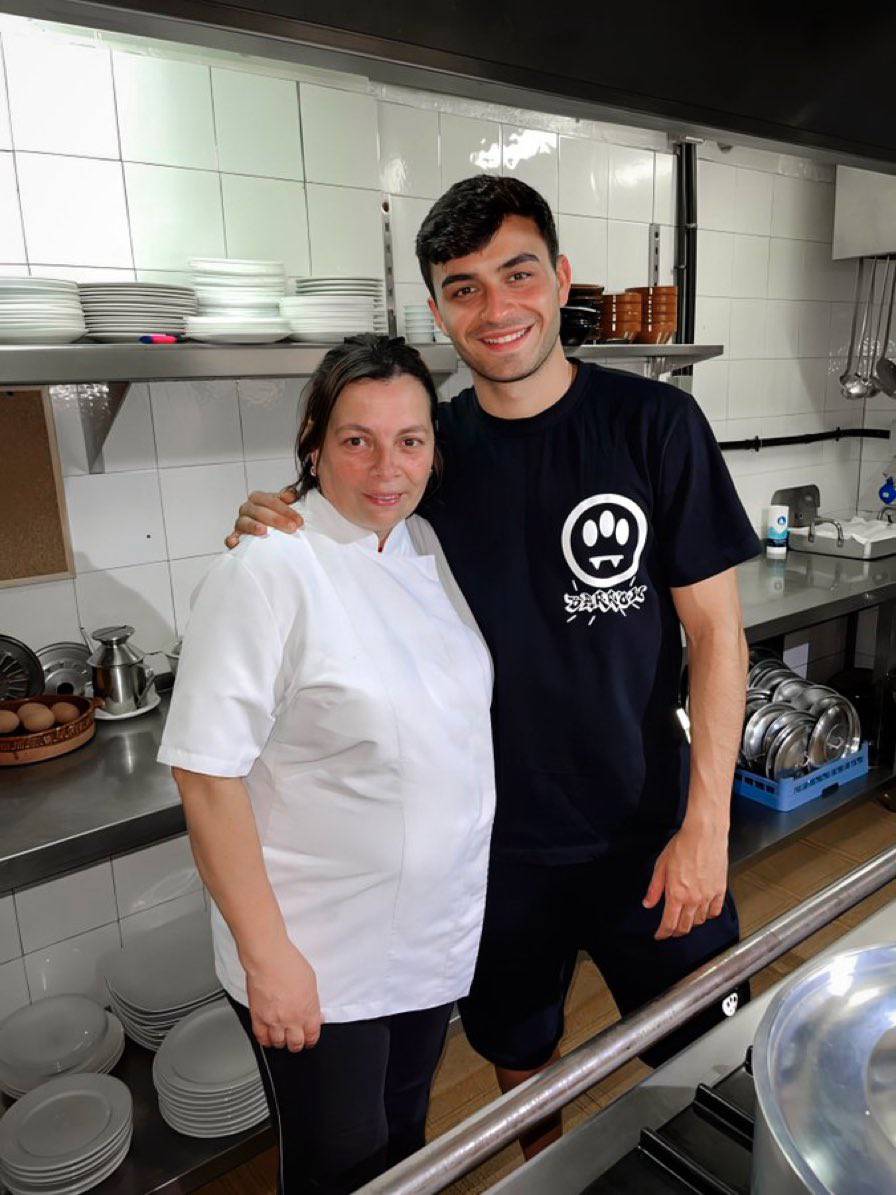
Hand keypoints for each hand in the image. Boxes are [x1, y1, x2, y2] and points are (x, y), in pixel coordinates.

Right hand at [224, 486, 302, 548]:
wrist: (265, 530)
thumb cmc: (274, 517)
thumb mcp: (282, 506)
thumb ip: (287, 498)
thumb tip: (292, 493)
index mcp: (258, 498)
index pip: (270, 500)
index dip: (286, 510)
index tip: (299, 521)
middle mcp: (247, 509)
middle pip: (258, 511)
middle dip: (276, 519)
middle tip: (291, 528)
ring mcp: (240, 523)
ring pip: (243, 522)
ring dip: (253, 526)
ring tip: (264, 531)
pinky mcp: (235, 537)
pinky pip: (231, 537)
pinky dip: (232, 539)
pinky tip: (236, 542)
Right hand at [244, 939, 322, 1050]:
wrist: (269, 958)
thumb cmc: (289, 964)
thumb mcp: (311, 982)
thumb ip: (313, 1001)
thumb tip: (315, 1012)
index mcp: (308, 1010)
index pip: (312, 1036)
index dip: (310, 1040)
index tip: (309, 1039)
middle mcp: (292, 1019)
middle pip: (296, 1044)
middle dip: (297, 1044)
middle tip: (295, 1040)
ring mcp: (274, 1020)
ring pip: (279, 1044)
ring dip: (281, 1042)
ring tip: (282, 1037)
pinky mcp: (258, 1017)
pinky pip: (261, 1037)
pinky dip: (265, 1040)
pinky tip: (268, 1036)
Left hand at [642, 818, 728, 939]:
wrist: (704, 835)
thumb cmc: (682, 846)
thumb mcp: (661, 866)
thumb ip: (655, 888)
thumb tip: (648, 904)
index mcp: (676, 895)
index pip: (669, 924)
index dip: (662, 933)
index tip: (659, 935)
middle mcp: (693, 900)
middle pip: (685, 927)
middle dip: (675, 932)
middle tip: (670, 930)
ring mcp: (708, 896)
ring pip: (699, 921)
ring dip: (690, 924)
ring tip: (684, 919)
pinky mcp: (720, 890)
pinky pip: (714, 911)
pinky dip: (708, 915)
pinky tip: (703, 912)